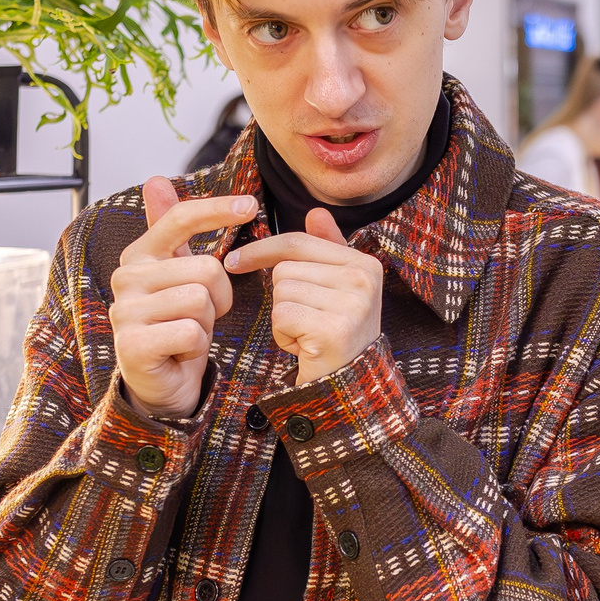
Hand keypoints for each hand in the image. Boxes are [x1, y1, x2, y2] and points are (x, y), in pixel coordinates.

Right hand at [110, 178, 252, 419]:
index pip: (180, 219)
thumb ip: (169, 230)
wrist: (161, 383)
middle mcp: (127, 278)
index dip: (216, 210)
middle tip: (199, 318)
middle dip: (218, 298)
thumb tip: (155, 180)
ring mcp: (126, 311)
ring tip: (188, 335)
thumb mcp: (178, 275)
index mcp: (139, 255)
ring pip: (201, 300)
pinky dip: (197, 347)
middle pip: (206, 268)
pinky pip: (191, 332)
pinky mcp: (133, 344)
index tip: (251, 207)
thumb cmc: (177, 325)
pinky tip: (181, 354)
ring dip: (207, 324)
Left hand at [226, 208, 384, 385]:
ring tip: (308, 334)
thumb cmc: (336, 337)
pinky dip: (284, 335)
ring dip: (283, 318)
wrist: (349, 390)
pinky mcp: (334, 329)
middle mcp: (363, 279)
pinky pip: (283, 315)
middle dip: (283, 296)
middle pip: (285, 267)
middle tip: (307, 321)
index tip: (234, 262)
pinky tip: (305, 347)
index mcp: (365, 264)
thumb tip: (316, 211)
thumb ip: (327, 249)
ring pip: (282, 291)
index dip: (262, 250)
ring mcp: (352, 304)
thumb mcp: (337, 289)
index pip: (298, 241)